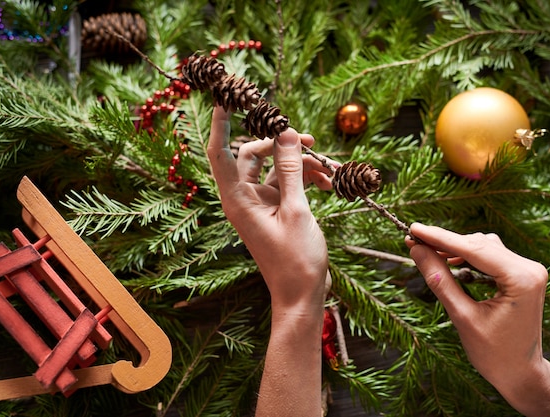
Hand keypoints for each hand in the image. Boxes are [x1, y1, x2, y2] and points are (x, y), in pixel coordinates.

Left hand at [207, 106, 331, 415]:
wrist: (302, 294)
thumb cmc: (296, 259)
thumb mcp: (296, 210)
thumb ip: (290, 169)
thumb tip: (286, 132)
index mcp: (238, 200)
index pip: (220, 154)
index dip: (220, 126)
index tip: (224, 99)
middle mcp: (244, 199)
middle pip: (253, 155)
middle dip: (281, 145)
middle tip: (310, 141)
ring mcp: (260, 204)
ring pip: (275, 169)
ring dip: (299, 163)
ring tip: (329, 168)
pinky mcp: (275, 210)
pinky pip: (287, 183)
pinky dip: (304, 178)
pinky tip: (328, 181)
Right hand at [405, 223, 549, 416]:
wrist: (521, 374)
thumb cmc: (494, 354)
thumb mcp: (462, 316)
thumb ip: (439, 280)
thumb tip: (417, 251)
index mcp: (522, 279)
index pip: (474, 248)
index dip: (440, 237)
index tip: (414, 228)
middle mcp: (530, 268)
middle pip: (479, 244)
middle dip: (445, 242)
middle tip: (413, 240)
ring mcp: (528, 270)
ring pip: (484, 247)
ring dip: (455, 248)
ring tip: (427, 252)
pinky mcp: (522, 275)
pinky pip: (490, 256)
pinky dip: (467, 257)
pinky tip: (448, 262)